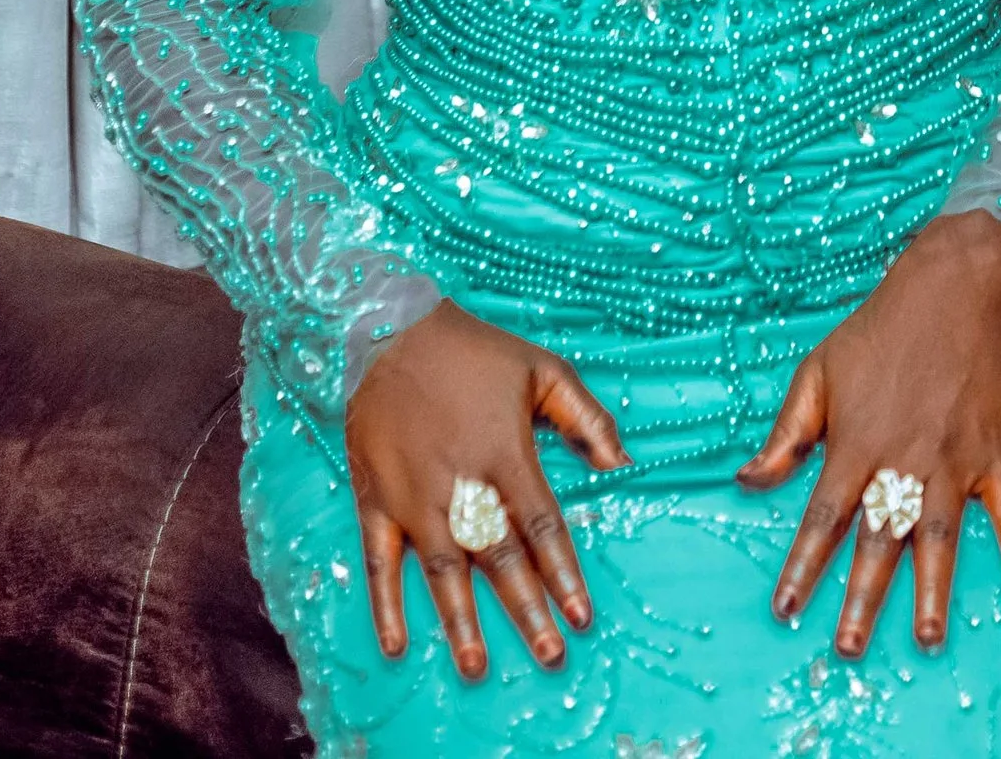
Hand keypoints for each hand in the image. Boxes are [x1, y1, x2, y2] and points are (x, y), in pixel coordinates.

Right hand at [345, 300, 627, 681]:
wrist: (394, 332)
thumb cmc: (477, 353)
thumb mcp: (543, 370)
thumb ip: (587, 418)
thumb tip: (623, 466)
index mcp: (506, 455)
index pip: (543, 529)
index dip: (564, 575)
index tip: (583, 614)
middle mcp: (461, 485)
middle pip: (500, 561)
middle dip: (527, 611)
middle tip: (550, 656)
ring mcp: (415, 498)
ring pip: (443, 573)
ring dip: (462, 623)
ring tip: (479, 667)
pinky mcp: (377, 501)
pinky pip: (380, 562)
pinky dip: (386, 604)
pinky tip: (398, 643)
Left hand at [740, 209, 1000, 657]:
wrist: (954, 285)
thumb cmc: (881, 329)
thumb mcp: (818, 372)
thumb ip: (786, 435)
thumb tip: (746, 482)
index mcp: (856, 442)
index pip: (823, 518)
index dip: (803, 565)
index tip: (785, 608)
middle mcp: (902, 459)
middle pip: (879, 542)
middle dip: (862, 599)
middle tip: (848, 649)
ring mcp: (953, 459)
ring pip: (939, 537)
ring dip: (932, 590)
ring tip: (927, 639)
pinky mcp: (994, 451)